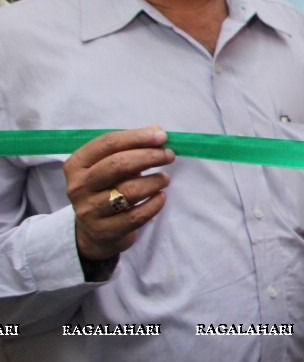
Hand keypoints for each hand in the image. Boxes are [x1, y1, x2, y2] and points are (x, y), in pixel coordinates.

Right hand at [64, 127, 172, 261]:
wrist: (95, 232)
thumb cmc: (107, 189)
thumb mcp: (112, 165)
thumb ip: (131, 146)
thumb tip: (156, 129)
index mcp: (78, 164)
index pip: (108, 143)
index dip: (137, 137)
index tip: (162, 136)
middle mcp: (79, 186)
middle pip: (117, 165)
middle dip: (149, 156)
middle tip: (169, 155)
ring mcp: (89, 210)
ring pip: (129, 191)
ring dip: (154, 181)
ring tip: (165, 178)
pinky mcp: (105, 231)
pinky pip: (137, 215)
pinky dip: (155, 204)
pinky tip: (161, 196)